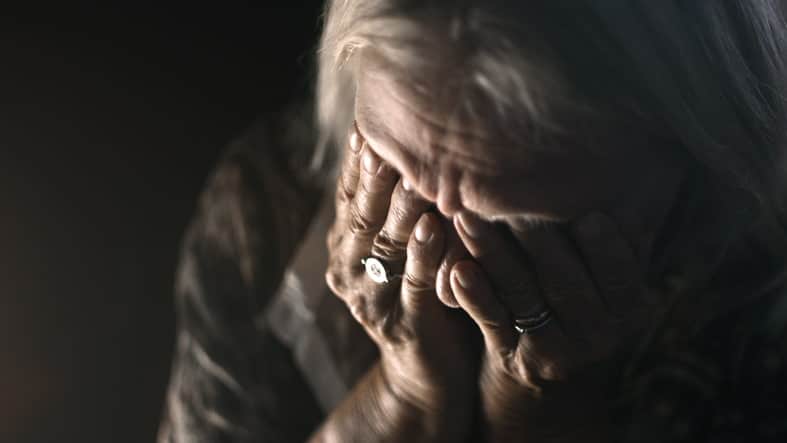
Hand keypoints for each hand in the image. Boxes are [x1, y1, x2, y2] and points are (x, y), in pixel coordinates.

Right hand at [323, 125, 476, 439]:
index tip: (373, 123)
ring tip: (417, 173)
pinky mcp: (402, 326)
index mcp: (346, 247)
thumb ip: (399, 208)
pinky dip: (424, 255)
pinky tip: (436, 228)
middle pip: (363, 215)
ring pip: (385, 246)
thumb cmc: (424, 295)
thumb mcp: (404, 249)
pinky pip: (414, 286)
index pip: (349, 195)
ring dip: (401, 208)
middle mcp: (349, 271)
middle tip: (392, 137)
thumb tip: (407, 146)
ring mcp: (372, 300)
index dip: (360, 161)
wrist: (428, 374)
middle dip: (377, 176)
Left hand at [449, 211, 660, 440]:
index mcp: (629, 307)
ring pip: (524, 294)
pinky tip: (456, 269)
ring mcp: (557, 351)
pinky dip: (475, 295)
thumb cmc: (574, 305)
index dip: (601, 242)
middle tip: (499, 192)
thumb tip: (611, 176)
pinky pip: (495, 322)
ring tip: (466, 217)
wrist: (546, 378)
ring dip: (493, 253)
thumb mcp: (601, 281)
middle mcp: (599, 334)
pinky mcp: (516, 361)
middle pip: (564, 278)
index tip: (577, 204)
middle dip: (531, 234)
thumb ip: (609, 240)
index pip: (618, 271)